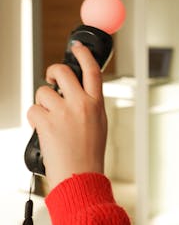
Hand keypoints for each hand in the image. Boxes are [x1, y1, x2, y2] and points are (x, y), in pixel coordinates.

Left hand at [27, 42, 106, 189]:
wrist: (81, 177)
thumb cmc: (89, 155)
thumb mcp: (99, 125)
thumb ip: (89, 106)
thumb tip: (74, 93)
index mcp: (97, 104)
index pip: (92, 71)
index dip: (83, 55)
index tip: (77, 47)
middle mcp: (81, 104)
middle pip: (62, 72)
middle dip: (52, 72)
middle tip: (50, 79)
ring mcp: (64, 112)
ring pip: (43, 92)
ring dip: (42, 104)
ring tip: (49, 120)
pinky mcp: (47, 122)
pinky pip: (33, 110)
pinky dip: (35, 119)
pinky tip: (43, 130)